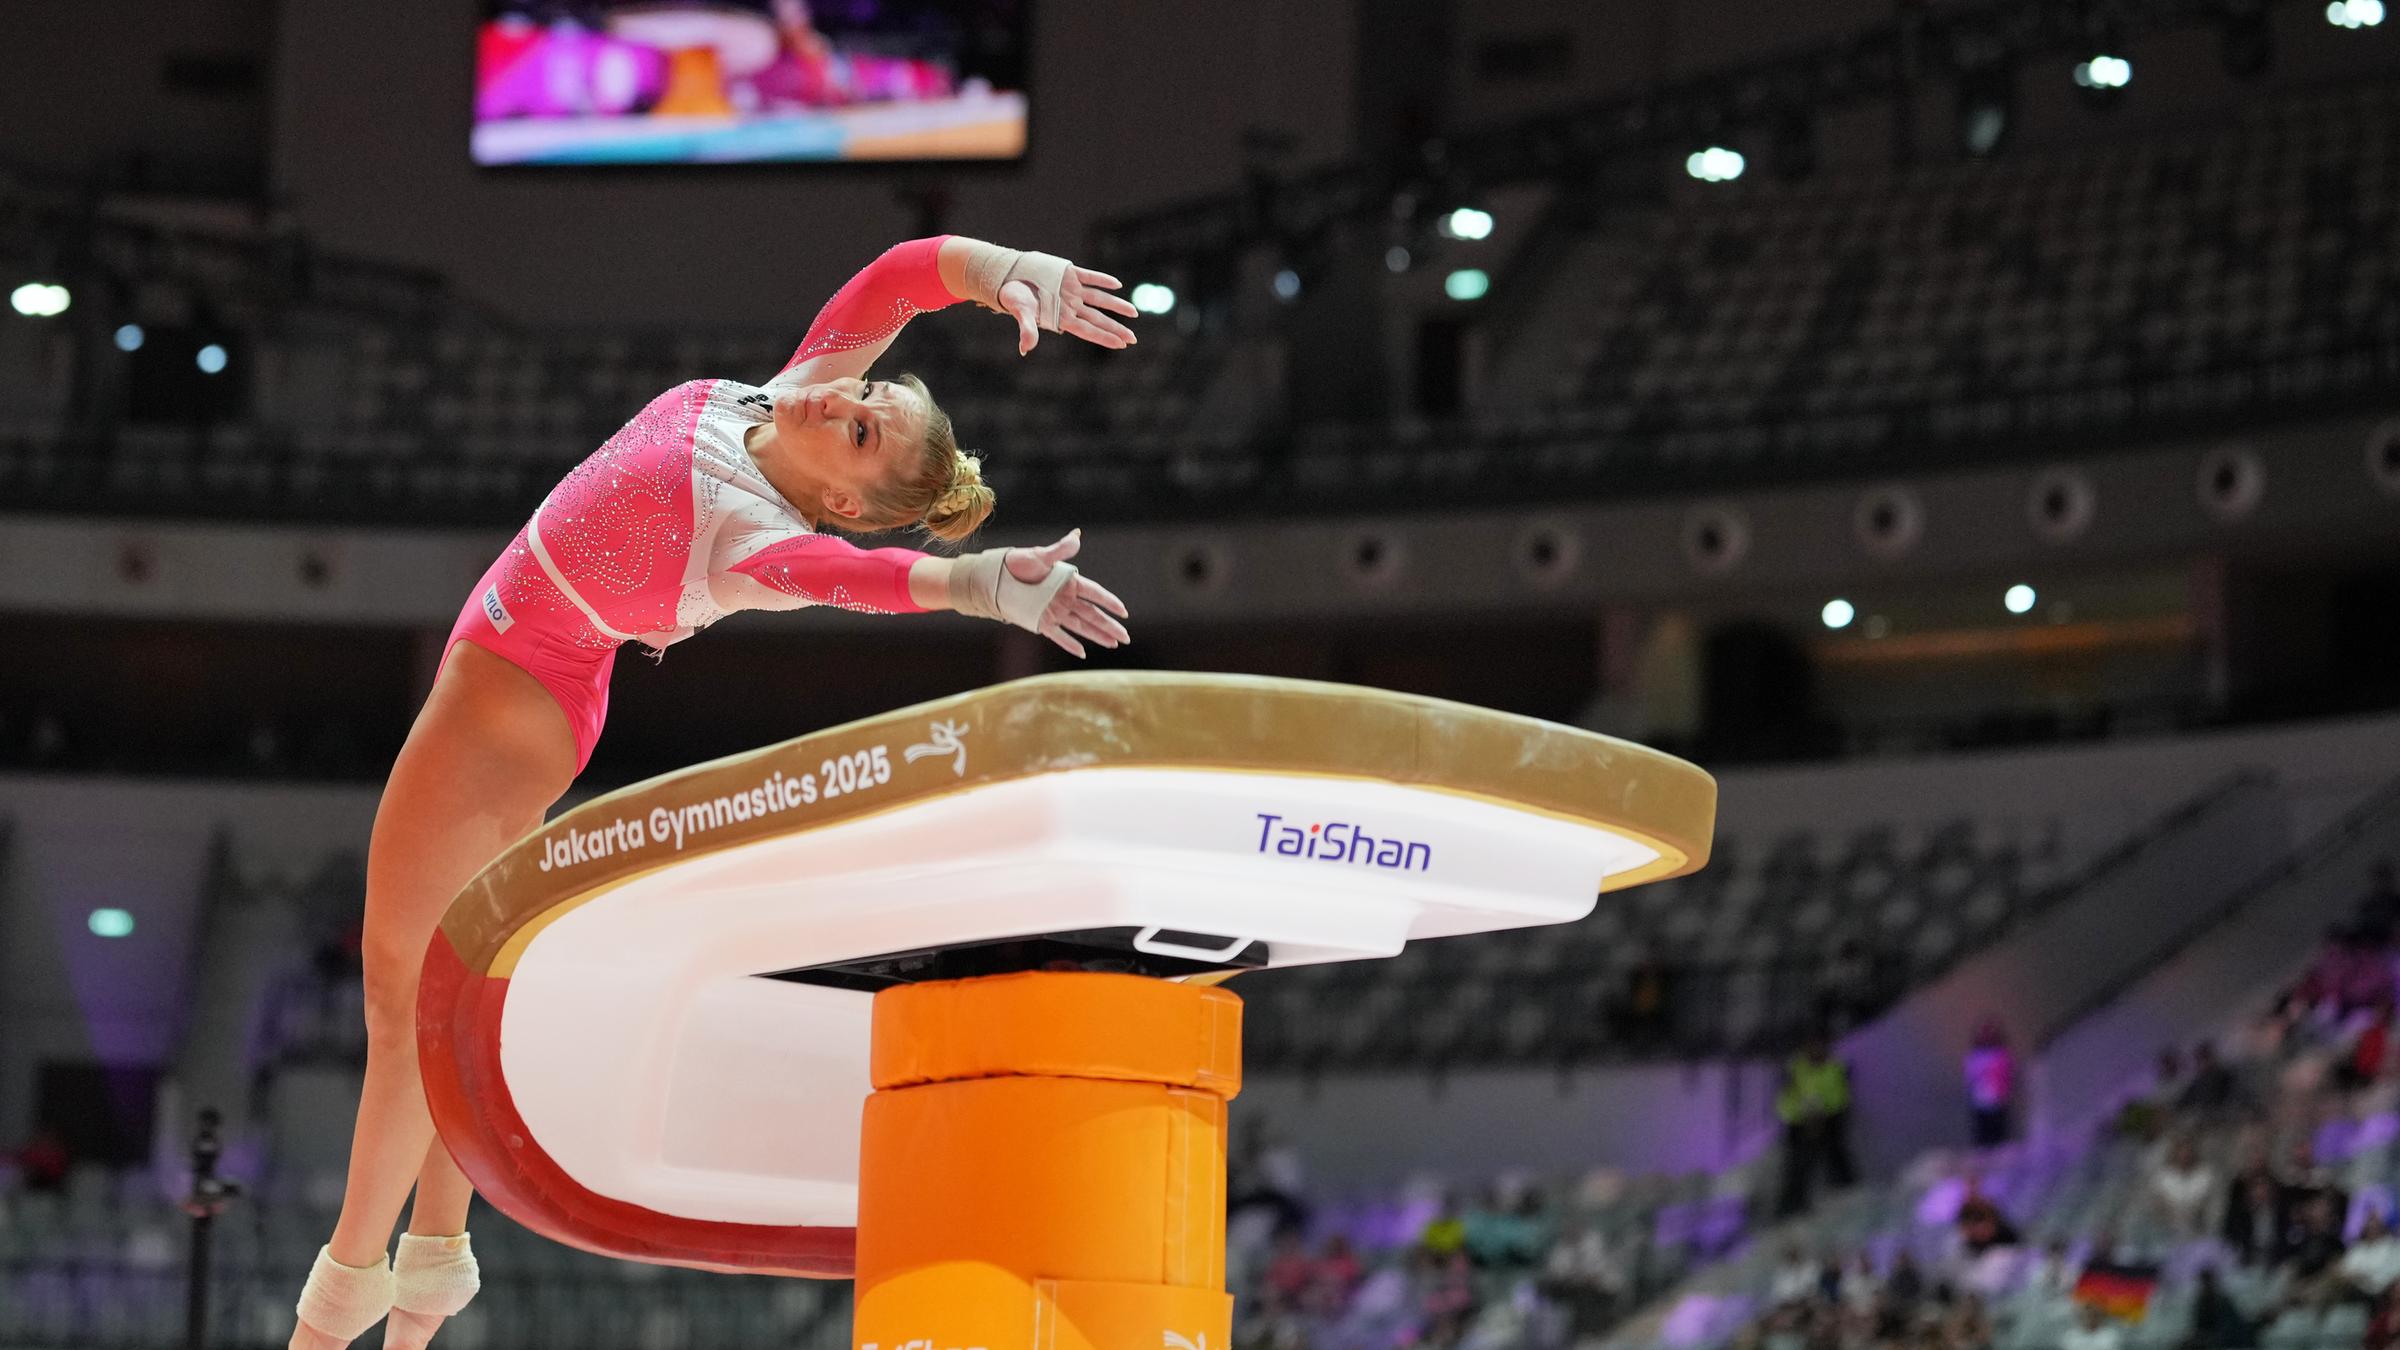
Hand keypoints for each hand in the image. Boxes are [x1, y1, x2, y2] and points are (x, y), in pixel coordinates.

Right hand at [999, 268, 1139, 355]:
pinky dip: (1102, 279)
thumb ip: (1027, 329)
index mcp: (1062, 318)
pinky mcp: (1070, 274)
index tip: (1121, 344)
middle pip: (1098, 318)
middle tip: (1133, 339)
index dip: (1104, 337)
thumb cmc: (1014, 299)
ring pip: (1099, 298)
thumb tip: (1025, 350)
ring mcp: (1072, 290)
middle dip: (1116, 328)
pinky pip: (1090, 277)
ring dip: (1116, 305)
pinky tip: (1117, 284)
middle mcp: (1071, 306)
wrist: (1009, 278)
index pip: (1088, 330)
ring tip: (1134, 312)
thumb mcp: (1021, 313)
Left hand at [1004, 529, 1131, 656]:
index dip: (1109, 602)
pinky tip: (1083, 653)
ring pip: (1081, 626)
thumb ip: (1060, 549)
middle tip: (1126, 638)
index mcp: (1068, 582)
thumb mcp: (1039, 556)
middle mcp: (1065, 598)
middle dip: (1109, 626)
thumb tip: (1077, 535)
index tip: (1124, 612)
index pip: (1095, 593)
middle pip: (1092, 614)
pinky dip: (1070, 644)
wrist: (995, 578)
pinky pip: (1059, 636)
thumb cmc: (1018, 563)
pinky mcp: (1042, 622)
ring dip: (1097, 635)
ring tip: (1114, 644)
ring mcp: (1055, 612)